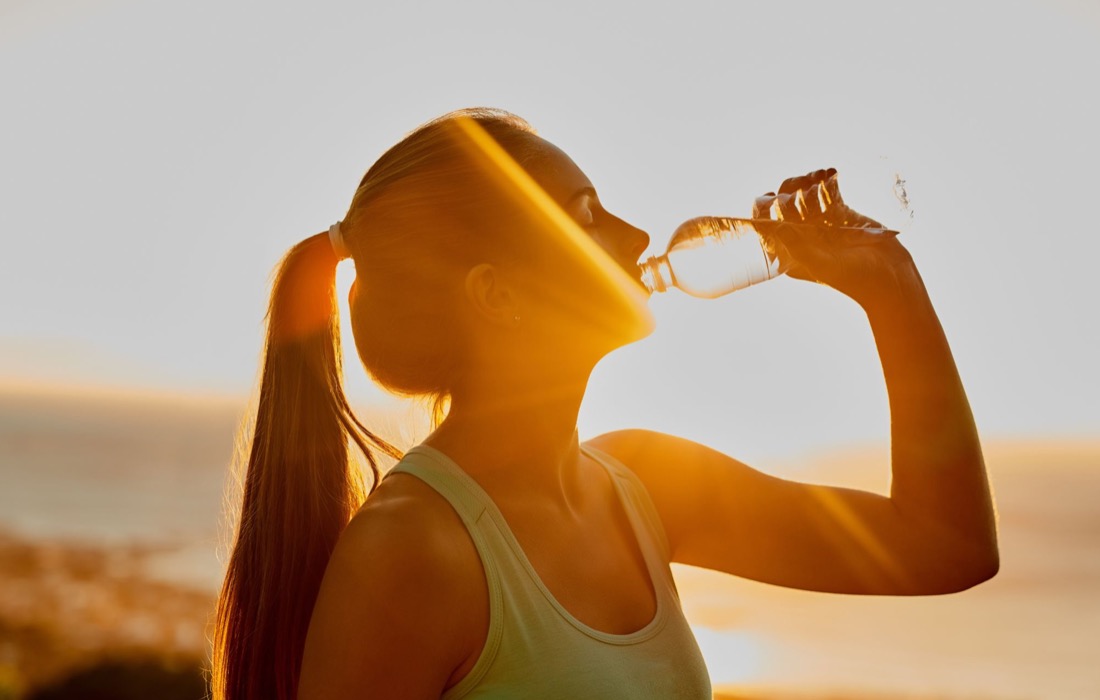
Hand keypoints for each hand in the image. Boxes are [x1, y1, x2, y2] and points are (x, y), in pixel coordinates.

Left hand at [752, 168, 919, 307]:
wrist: (890, 275)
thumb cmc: (855, 278)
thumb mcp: (824, 266)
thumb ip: (800, 249)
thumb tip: (778, 227)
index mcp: (790, 253)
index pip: (768, 227)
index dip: (764, 211)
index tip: (772, 197)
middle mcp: (802, 237)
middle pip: (785, 206)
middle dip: (790, 190)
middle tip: (802, 184)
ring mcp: (821, 223)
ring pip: (804, 195)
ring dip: (808, 181)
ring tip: (820, 175)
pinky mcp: (840, 214)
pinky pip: (827, 192)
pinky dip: (827, 181)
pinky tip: (832, 173)